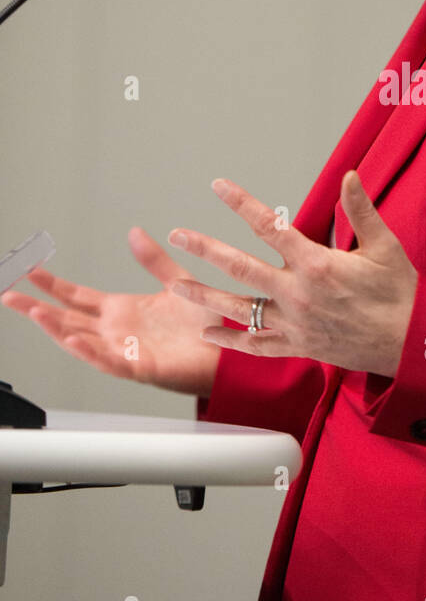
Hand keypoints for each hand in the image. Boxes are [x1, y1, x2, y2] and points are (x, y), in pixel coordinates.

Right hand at [0, 229, 221, 395]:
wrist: (228, 352)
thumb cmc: (204, 326)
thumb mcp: (176, 282)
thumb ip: (154, 261)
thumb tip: (135, 232)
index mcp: (122, 311)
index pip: (77, 297)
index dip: (53, 285)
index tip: (30, 270)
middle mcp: (116, 332)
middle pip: (67, 319)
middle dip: (36, 308)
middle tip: (9, 295)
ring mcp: (125, 351)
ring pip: (81, 341)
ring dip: (56, 328)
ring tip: (35, 313)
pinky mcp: (141, 368)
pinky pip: (110, 361)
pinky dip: (90, 352)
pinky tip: (73, 340)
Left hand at [167, 171, 418, 377]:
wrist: (413, 345)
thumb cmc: (401, 293)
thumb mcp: (385, 246)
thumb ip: (360, 210)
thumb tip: (348, 175)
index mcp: (318, 265)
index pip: (270, 227)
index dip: (241, 203)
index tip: (218, 186)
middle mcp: (299, 295)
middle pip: (241, 268)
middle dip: (205, 250)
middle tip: (178, 236)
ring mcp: (296, 324)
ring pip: (240, 310)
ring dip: (204, 296)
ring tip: (175, 285)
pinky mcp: (299, 348)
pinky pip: (257, 346)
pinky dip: (230, 341)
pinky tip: (207, 334)